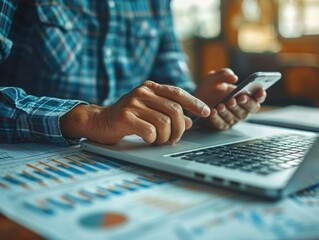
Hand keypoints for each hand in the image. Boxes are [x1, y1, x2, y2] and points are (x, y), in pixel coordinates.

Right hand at [61, 81, 210, 144]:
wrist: (98, 121)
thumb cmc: (127, 117)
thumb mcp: (149, 111)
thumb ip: (168, 113)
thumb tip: (190, 122)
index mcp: (150, 87)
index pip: (178, 93)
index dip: (194, 103)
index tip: (206, 112)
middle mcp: (143, 92)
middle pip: (174, 110)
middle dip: (179, 128)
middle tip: (175, 138)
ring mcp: (134, 103)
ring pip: (164, 122)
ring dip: (165, 136)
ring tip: (159, 140)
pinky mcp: (126, 117)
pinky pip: (150, 131)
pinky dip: (153, 139)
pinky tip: (148, 139)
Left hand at [194, 68, 266, 129]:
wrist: (195, 98)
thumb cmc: (209, 87)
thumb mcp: (215, 77)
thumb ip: (224, 74)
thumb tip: (234, 78)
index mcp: (245, 95)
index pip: (258, 98)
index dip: (261, 95)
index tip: (260, 91)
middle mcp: (242, 108)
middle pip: (250, 109)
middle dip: (246, 103)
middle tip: (239, 98)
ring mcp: (233, 118)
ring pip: (236, 117)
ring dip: (229, 111)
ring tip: (222, 105)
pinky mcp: (222, 125)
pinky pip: (222, 124)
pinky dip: (217, 118)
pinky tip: (213, 111)